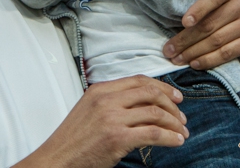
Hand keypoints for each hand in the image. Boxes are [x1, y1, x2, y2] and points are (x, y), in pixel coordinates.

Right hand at [24, 75, 187, 167]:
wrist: (57, 159)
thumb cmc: (73, 140)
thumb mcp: (89, 111)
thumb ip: (111, 102)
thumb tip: (141, 104)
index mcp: (100, 90)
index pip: (139, 80)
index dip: (162, 87)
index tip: (175, 96)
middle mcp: (106, 100)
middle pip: (150, 93)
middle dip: (172, 104)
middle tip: (182, 116)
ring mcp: (112, 118)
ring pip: (155, 113)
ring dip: (174, 123)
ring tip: (182, 132)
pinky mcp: (117, 138)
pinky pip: (154, 133)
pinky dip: (170, 137)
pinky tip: (176, 142)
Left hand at [163, 0, 239, 68]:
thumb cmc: (221, 1)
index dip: (198, 10)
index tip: (183, 22)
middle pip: (210, 25)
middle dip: (185, 39)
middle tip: (169, 50)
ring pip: (216, 41)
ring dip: (193, 52)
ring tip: (177, 59)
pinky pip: (227, 53)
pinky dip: (208, 60)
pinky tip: (194, 63)